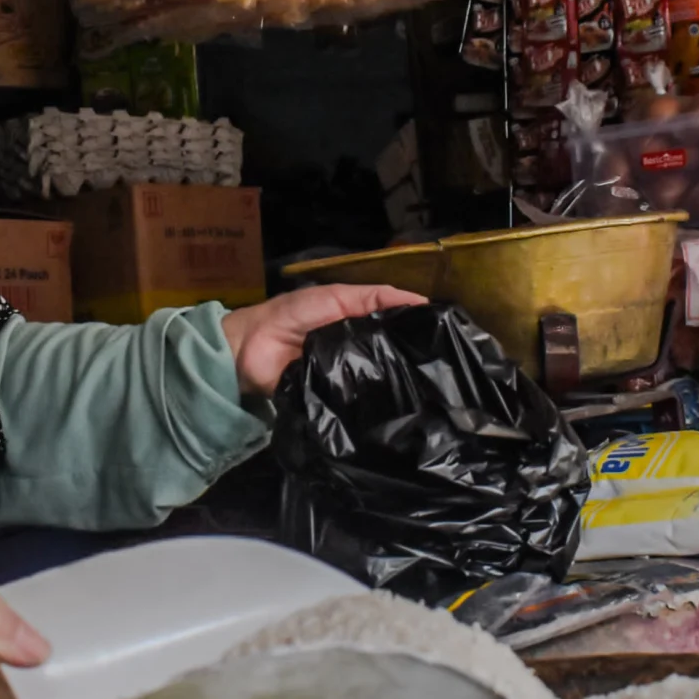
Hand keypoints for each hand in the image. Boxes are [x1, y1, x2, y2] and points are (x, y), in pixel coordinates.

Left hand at [222, 284, 429, 396]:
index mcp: (360, 321)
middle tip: (447, 364)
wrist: (248, 349)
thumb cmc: (290, 315)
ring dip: (398, 379)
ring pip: (381, 378)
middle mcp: (358, 349)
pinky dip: (376, 399)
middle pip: (392, 353)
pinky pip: (361, 399)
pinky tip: (398, 401)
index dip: (419, 326)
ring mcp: (349, 375)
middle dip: (414, 357)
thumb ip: (372, 298)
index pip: (397, 323)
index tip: (450, 332)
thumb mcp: (334, 298)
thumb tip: (420, 302)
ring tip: (432, 384)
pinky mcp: (337, 398)